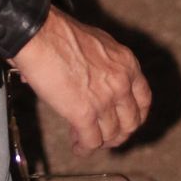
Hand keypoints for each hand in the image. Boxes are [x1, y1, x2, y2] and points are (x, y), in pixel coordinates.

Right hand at [10, 8, 150, 154]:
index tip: (125, 121)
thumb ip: (100, 64)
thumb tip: (87, 79)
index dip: (135, 115)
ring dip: (100, 142)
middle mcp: (121, 83)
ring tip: (86, 141)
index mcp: (126, 63)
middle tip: (105, 136)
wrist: (38, 34)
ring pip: (111, 135)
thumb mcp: (94, 42)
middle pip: (131, 122)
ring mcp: (104, 100)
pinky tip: (78, 148)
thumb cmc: (57, 32)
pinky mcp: (84, 114)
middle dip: (118, 133)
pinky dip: (84, 148)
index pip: (143, 99)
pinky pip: (91, 141)